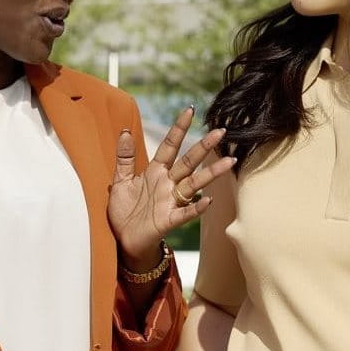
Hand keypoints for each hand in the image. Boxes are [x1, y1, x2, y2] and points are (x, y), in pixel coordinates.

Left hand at [108, 106, 234, 267]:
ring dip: (211, 173)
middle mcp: (167, 184)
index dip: (179, 129)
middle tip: (221, 131)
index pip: (170, 146)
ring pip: (194, 184)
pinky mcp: (168, 220)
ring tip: (229, 161)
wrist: (123, 240)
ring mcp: (170, 202)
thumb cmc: (123, 211)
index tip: (190, 110)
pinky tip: (209, 200)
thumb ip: (124, 157)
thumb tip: (125, 131)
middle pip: (188, 162)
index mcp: (155, 172)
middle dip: (204, 147)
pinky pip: (185, 213)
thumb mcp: (120, 181)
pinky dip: (197, 207)